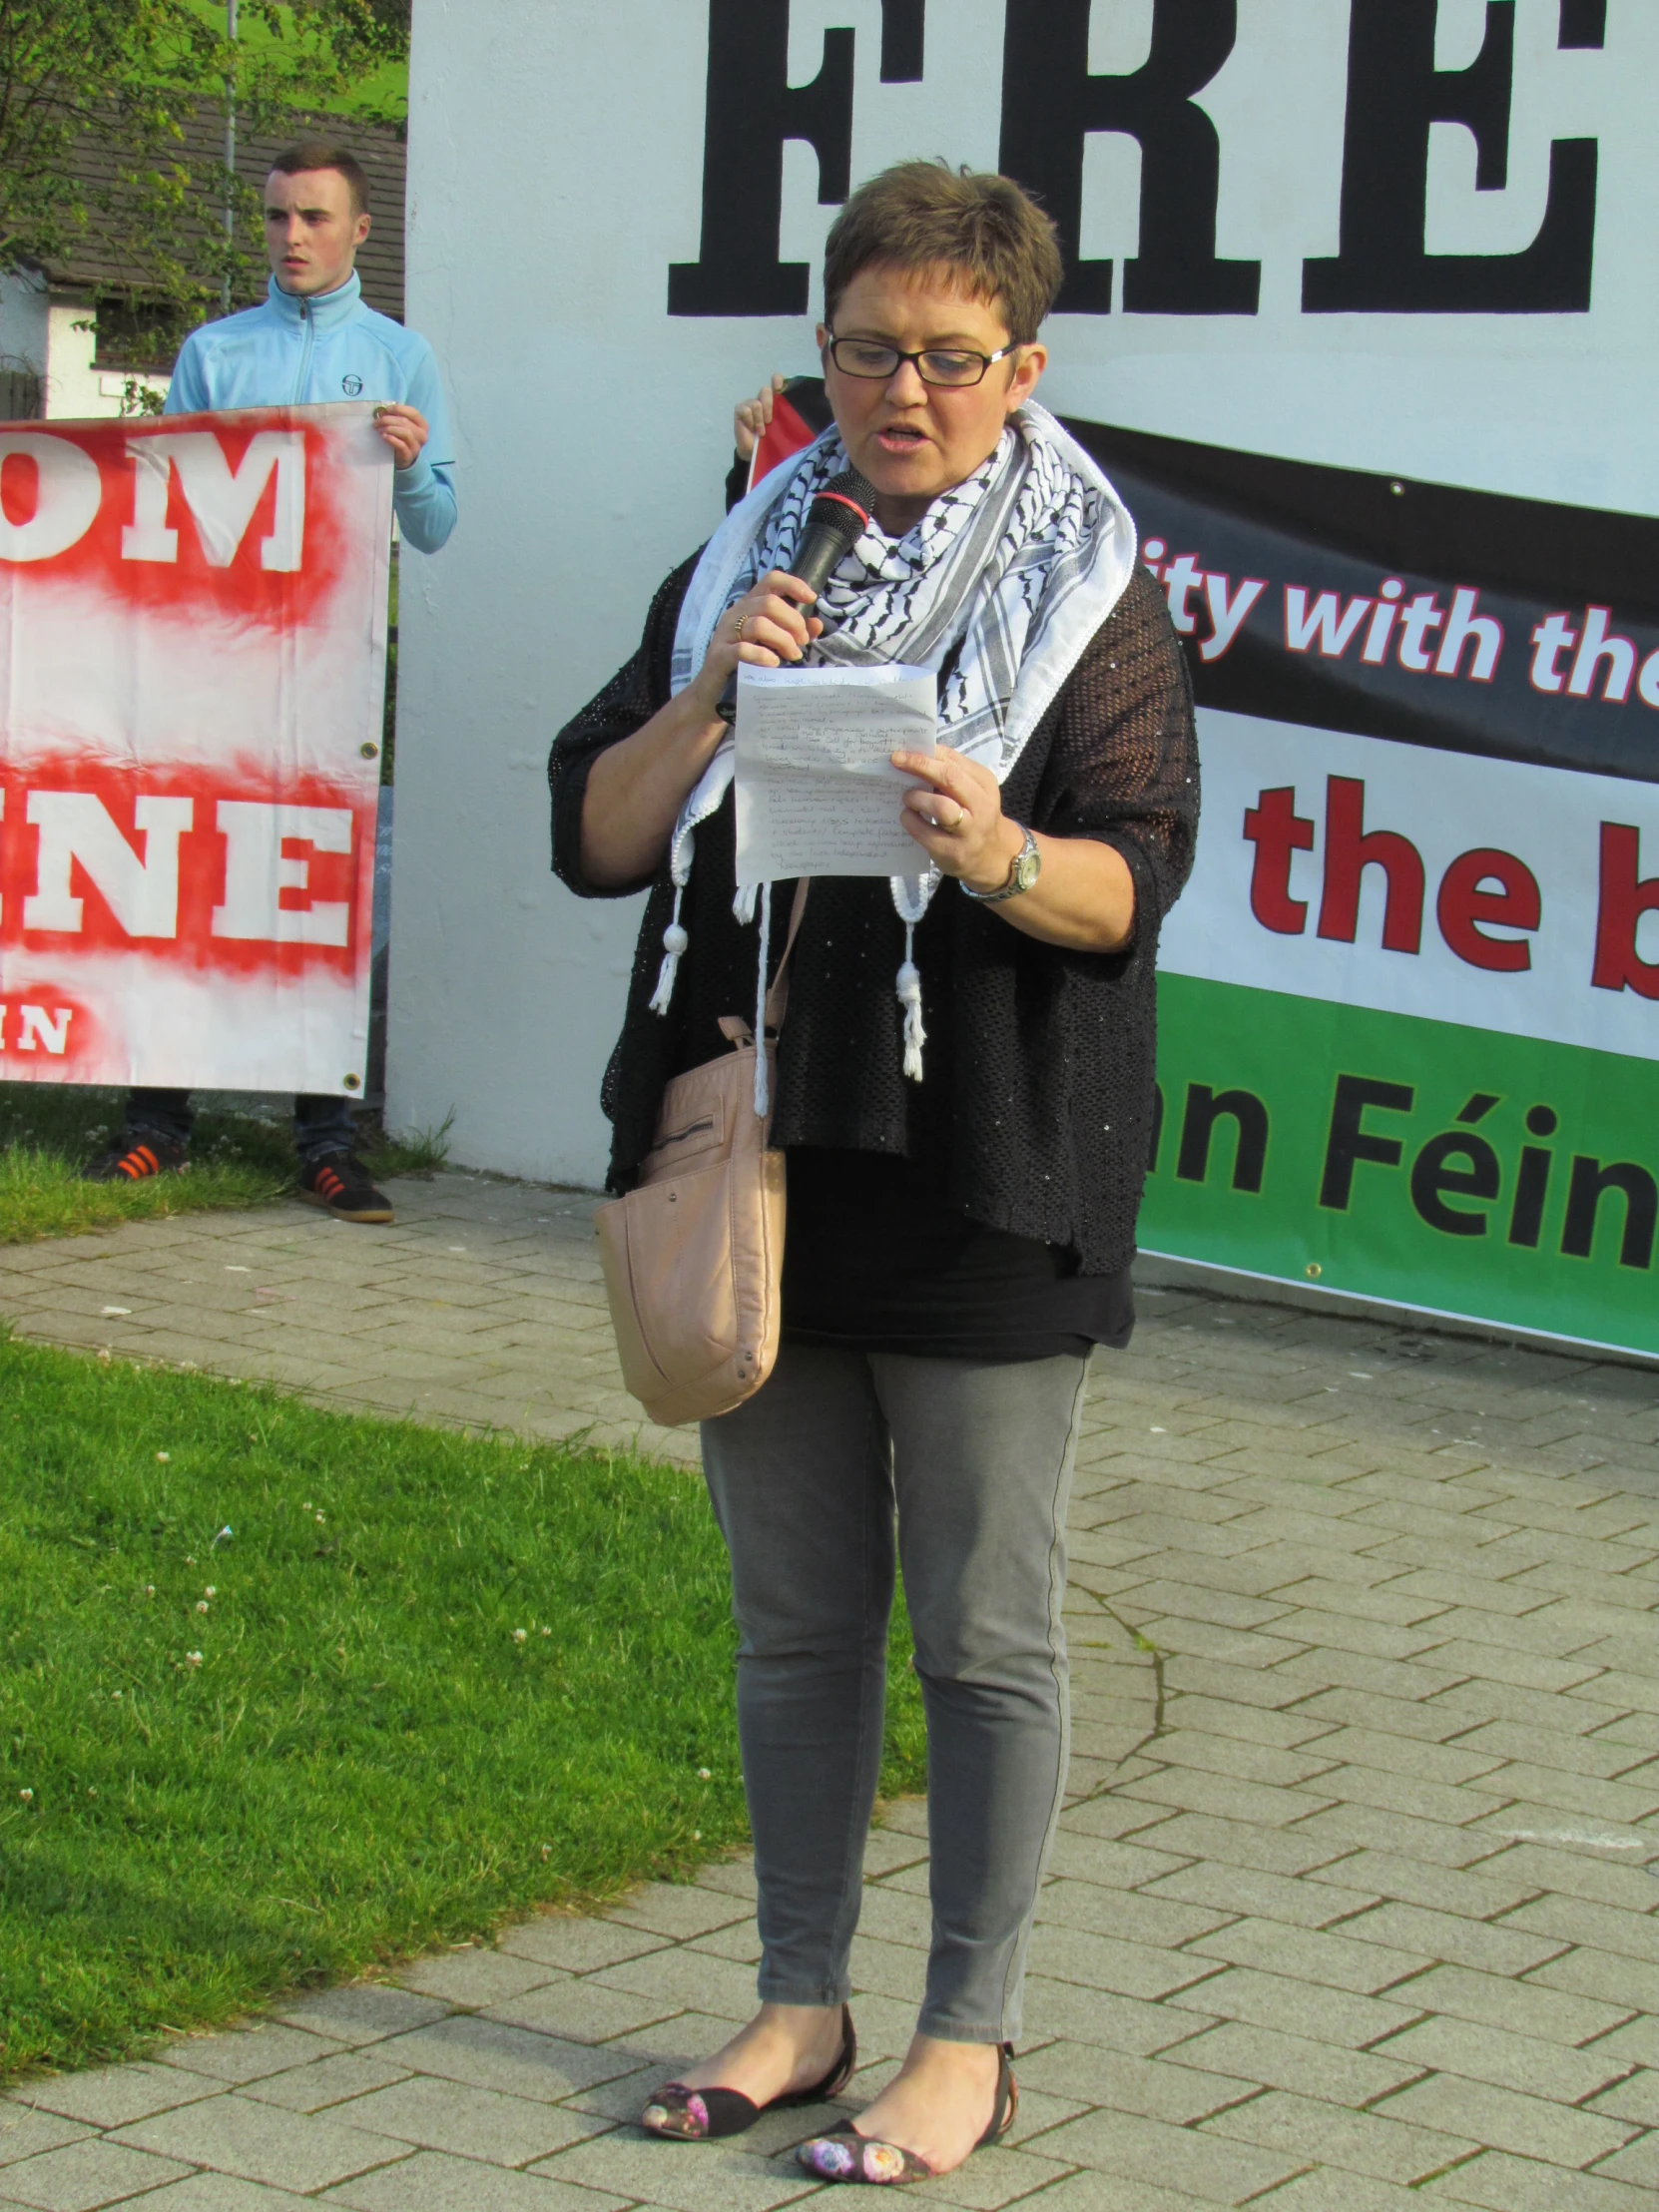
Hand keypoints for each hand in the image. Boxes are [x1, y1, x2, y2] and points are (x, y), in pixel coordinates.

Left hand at [374, 403, 428, 468]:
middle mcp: (422, 435)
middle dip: (388, 420)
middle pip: (405, 422)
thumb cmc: (400, 438)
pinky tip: (384, 436)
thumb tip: (382, 411)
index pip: (413, 413)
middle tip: (376, 421)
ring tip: (379, 429)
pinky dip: (391, 439)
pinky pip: (401, 445)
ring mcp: (416, 447)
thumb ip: (395, 416)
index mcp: (422, 425)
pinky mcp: (409, 456)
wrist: (402, 458)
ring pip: (405, 432)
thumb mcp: (400, 426)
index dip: (399, 409)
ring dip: (389, 429)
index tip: (386, 410)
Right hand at [689, 569, 823, 716]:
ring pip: (759, 624)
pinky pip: (742, 649)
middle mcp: (735, 614)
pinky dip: (762, 655)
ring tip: (792, 656)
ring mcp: (725, 635)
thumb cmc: (746, 668)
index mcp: (749, 607)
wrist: (713, 697)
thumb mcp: (773, 647)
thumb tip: (817, 624)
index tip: (811, 599)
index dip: (793, 585)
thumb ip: (794, 634)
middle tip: (802, 642)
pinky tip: (773, 664)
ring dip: (782, 639)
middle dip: (793, 621)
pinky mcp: (718, 657)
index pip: (771, 581)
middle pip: (770, 603)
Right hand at [734, 373, 786, 461]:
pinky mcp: (740, 409)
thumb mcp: (781, 428)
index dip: (777, 381)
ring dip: (759, 420)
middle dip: (768, 407)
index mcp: (775, 400)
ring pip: (756, 403)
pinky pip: (746, 411)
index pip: (776, 381)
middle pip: (765, 391)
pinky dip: (750, 421)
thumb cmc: (770, 439)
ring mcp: (750, 403)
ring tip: (761, 431)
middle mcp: (762, 399)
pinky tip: (750, 428)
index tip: (778, 387)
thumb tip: (794, 412)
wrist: (755, 452)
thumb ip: (786, 417)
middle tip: (769, 422)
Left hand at [892, 747, 1022, 892]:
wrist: (992, 855)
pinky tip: (908, 816)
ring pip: (941, 807)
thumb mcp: (972, 790)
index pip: (954, 760)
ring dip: (917, 797)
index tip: (904, 750)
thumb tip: (916, 756)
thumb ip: (951, 774)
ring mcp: (968, 831)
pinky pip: (925, 832)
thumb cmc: (975, 815)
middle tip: (896, 762)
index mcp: (985, 783)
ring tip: (907, 798)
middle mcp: (981, 805)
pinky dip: (910, 820)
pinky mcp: (952, 851)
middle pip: (950, 778)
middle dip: (919, 766)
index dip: (927, 753)